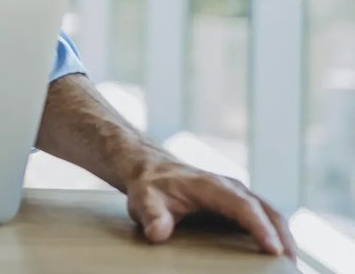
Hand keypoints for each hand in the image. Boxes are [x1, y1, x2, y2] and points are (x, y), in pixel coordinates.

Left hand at [126, 161, 295, 257]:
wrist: (152, 171)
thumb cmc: (151, 187)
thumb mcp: (144, 199)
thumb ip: (152, 215)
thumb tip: (158, 234)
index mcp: (212, 186)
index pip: (243, 205)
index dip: (259, 227)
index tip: (272, 248)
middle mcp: (232, 189)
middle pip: (267, 211)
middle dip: (282, 237)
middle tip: (291, 265)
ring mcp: (239, 197)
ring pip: (271, 215)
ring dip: (284, 238)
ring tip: (290, 265)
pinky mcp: (239, 207)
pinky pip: (264, 219)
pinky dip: (275, 236)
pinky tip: (277, 256)